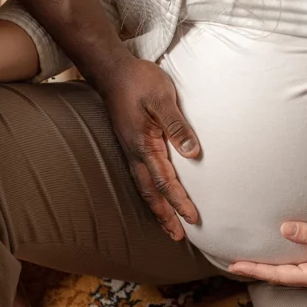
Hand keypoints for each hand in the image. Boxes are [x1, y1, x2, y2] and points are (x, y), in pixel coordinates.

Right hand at [93, 55, 199, 239]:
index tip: (193, 218)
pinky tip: (156, 195)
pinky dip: (150, 192)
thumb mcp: (163, 99)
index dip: (179, 201)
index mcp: (144, 145)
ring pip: (144, 187)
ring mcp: (130, 149)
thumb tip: (194, 154)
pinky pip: (141, 175)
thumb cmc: (139, 81)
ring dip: (157, 208)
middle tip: (177, 236)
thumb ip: (177, 127)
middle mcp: (135, 153)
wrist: (112, 70)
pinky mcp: (130, 144)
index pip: (165, 181)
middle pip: (151, 193)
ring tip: (168, 224)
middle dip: (165, 216)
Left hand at [228, 221, 306, 291]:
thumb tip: (283, 229)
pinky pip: (298, 265)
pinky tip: (277, 253)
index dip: (255, 269)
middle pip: (280, 276)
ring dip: (269, 266)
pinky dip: (284, 261)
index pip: (278, 274)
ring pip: (289, 272)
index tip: (234, 266)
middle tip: (233, 264)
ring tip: (249, 260)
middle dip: (257, 269)